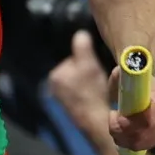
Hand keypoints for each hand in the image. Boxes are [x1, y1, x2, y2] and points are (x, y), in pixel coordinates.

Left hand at [47, 30, 113, 148]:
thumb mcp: (89, 65)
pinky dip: (91, 93)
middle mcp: (54, 86)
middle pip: (78, 71)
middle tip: (99, 81)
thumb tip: (80, 33)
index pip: (75, 59)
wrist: (98, 121)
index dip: (89, 62)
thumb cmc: (92, 91)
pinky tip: (97, 97)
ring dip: (91, 82)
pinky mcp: (72, 107)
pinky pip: (83, 93)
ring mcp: (63, 98)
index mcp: (55, 75)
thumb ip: (82, 47)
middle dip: (89, 73)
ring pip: (82, 82)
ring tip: (100, 89)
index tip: (97, 70)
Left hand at [109, 56, 154, 152]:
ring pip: (142, 142)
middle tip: (111, 120)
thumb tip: (123, 69)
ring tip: (115, 125)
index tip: (114, 115)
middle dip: (121, 131)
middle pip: (143, 134)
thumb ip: (121, 73)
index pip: (147, 119)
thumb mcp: (120, 74)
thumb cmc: (127, 79)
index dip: (129, 123)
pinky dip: (130, 142)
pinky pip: (145, 146)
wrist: (140, 87)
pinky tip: (125, 131)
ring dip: (122, 138)